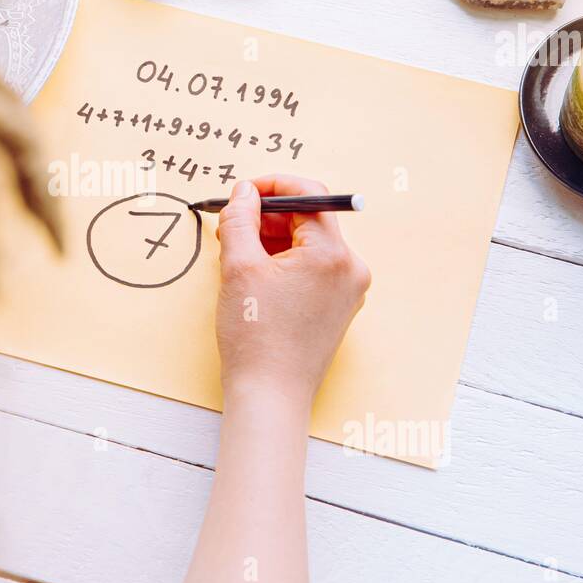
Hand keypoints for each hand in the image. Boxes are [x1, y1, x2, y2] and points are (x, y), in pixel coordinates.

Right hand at [214, 174, 370, 415]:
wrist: (270, 396)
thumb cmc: (255, 336)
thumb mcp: (238, 267)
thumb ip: (241, 219)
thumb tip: (245, 192)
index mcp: (332, 254)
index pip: (310, 195)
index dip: (272, 186)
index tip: (244, 192)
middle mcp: (350, 268)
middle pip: (310, 220)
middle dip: (269, 216)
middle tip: (232, 225)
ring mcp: (348, 290)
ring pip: (310, 245)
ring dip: (275, 240)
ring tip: (239, 254)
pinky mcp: (339, 307)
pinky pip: (314, 269)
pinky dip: (286, 263)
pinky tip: (257, 277)